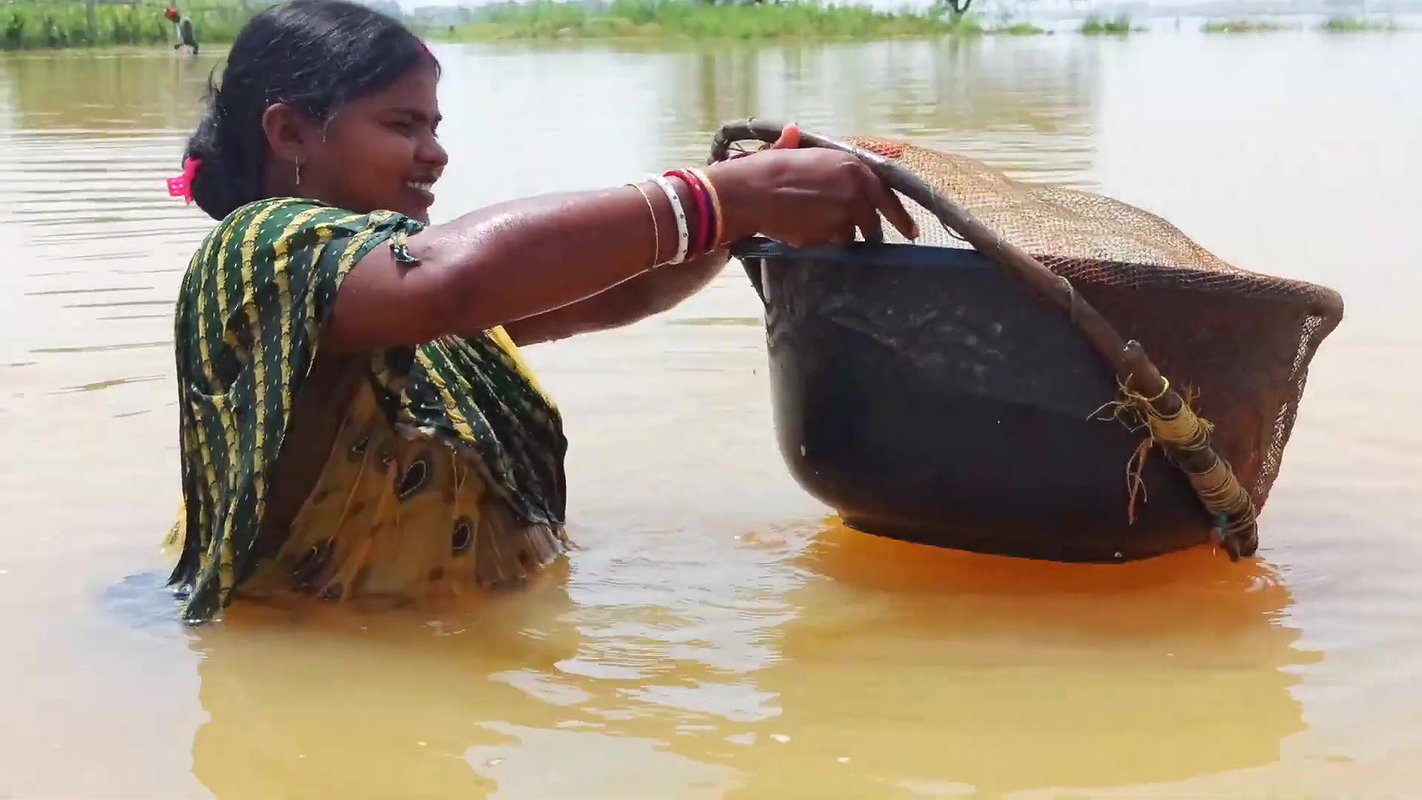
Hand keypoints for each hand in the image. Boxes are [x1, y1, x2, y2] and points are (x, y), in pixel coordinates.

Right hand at [706, 123, 917, 247]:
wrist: (751, 192)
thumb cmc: (767, 168)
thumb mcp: (792, 151)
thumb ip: (802, 147)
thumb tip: (791, 130)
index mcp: (853, 166)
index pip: (886, 194)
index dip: (899, 215)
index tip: (910, 232)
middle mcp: (856, 190)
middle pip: (873, 221)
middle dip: (870, 231)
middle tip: (867, 240)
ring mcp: (844, 215)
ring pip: (850, 235)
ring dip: (838, 234)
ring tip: (815, 225)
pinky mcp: (829, 235)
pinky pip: (831, 244)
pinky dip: (821, 241)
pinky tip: (803, 230)